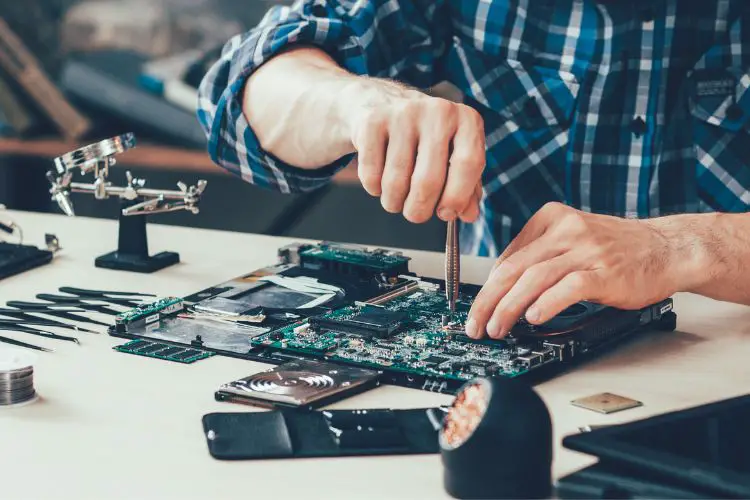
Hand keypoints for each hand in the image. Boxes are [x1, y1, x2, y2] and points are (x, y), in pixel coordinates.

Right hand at [342, 79, 484, 222]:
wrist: (380, 102)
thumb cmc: (423, 137)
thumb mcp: (452, 155)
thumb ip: (466, 187)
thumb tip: (468, 215)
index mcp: (466, 120)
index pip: (469, 164)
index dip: (456, 197)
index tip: (445, 213)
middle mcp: (438, 111)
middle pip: (428, 181)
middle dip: (419, 210)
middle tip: (414, 214)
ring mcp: (403, 114)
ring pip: (396, 182)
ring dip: (393, 202)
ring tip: (395, 198)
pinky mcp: (372, 121)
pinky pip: (371, 175)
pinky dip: (374, 188)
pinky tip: (379, 179)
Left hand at [465, 202, 682, 338]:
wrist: (668, 248)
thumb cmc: (618, 249)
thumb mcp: (572, 238)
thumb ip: (540, 255)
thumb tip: (502, 287)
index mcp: (552, 218)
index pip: (508, 256)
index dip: (488, 287)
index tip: (478, 308)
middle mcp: (566, 230)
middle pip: (514, 268)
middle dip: (488, 300)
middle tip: (475, 324)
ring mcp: (586, 250)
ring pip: (534, 278)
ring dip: (509, 307)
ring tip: (497, 328)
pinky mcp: (605, 271)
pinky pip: (568, 287)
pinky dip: (547, 303)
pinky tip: (533, 318)